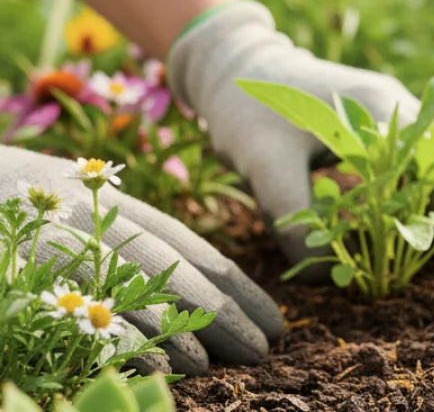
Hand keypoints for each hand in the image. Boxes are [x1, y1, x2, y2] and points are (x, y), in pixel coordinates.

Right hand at [0, 146, 283, 374]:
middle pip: (177, 268)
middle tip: (268, 348)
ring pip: (140, 283)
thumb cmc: (23, 204)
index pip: (192, 248)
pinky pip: (84, 304)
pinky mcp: (33, 268)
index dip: (236, 285)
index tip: (275, 320)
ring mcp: (63, 243)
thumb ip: (128, 243)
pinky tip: (164, 361)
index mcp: (115, 208)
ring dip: (187, 325)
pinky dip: (125, 333)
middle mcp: (96, 222)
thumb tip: (189, 290)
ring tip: (226, 362)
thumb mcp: (81, 211)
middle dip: (226, 310)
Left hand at [166, 0, 433, 265]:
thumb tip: (326, 274)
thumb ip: (293, 214)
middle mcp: (397, 103)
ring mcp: (393, 105)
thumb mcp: (262, 165)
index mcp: (377, 110)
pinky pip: (425, 150)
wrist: (238, 65)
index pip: (433, 168)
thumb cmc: (249, 112)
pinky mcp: (381, 115)